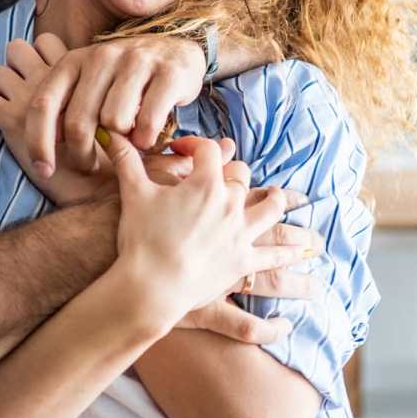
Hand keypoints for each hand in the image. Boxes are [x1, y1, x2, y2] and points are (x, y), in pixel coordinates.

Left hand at [0, 32, 205, 181]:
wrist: (179, 52)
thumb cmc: (122, 82)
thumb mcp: (86, 85)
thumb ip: (60, 104)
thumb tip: (13, 124)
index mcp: (72, 61)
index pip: (43, 104)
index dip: (39, 142)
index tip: (44, 170)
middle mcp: (100, 56)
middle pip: (78, 121)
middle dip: (82, 153)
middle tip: (91, 166)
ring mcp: (135, 61)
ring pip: (114, 122)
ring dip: (120, 144)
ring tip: (125, 144)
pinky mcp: (168, 72)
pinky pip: (147, 121)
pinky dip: (146, 138)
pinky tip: (147, 139)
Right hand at [101, 130, 308, 330]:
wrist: (151, 283)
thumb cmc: (141, 237)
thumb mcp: (133, 192)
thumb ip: (126, 159)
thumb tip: (112, 134)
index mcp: (206, 183)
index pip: (209, 151)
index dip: (195, 145)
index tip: (180, 150)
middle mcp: (230, 205)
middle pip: (241, 177)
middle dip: (235, 172)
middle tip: (231, 173)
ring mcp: (240, 234)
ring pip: (268, 210)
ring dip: (275, 201)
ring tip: (282, 197)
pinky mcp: (242, 263)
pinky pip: (273, 258)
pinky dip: (289, 255)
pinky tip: (304, 254)